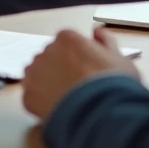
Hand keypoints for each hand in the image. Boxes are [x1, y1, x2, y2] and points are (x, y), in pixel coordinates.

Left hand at [21, 25, 139, 120]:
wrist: (102, 115)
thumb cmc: (113, 86)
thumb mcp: (119, 58)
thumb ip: (105, 40)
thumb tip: (97, 32)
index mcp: (67, 38)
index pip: (67, 42)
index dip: (78, 56)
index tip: (86, 68)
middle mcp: (46, 51)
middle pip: (51, 57)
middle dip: (61, 68)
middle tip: (78, 85)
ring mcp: (35, 74)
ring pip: (38, 74)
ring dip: (49, 82)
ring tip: (68, 97)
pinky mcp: (28, 96)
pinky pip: (33, 95)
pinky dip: (42, 101)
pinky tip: (59, 107)